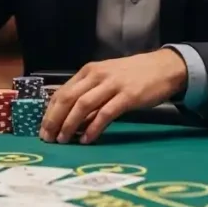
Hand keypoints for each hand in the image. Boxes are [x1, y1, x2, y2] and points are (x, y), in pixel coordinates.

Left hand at [40, 50, 185, 144]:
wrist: (164, 67)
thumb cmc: (133, 75)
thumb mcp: (106, 78)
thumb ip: (90, 93)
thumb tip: (72, 118)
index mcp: (89, 71)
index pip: (62, 92)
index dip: (50, 112)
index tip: (43, 128)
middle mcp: (97, 75)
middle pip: (68, 98)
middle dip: (54, 119)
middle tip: (47, 138)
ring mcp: (113, 85)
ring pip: (83, 105)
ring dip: (69, 124)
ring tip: (62, 140)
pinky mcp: (128, 96)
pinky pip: (105, 114)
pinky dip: (93, 128)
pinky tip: (86, 139)